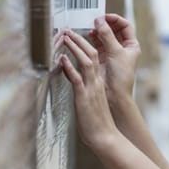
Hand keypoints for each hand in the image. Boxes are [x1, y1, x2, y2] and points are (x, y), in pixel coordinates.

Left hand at [58, 30, 117, 148]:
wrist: (106, 138)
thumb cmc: (98, 123)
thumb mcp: (90, 102)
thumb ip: (84, 90)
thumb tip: (75, 82)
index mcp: (98, 82)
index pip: (93, 58)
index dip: (84, 45)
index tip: (74, 36)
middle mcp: (96, 82)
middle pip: (90, 54)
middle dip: (79, 40)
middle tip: (68, 30)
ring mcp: (91, 88)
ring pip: (85, 62)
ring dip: (74, 48)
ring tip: (65, 37)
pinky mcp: (84, 97)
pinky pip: (77, 79)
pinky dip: (69, 67)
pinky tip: (63, 59)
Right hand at [87, 14, 140, 99]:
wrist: (114, 94)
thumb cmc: (121, 77)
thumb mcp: (115, 52)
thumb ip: (107, 35)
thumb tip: (100, 21)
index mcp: (131, 45)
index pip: (125, 26)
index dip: (116, 19)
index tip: (106, 17)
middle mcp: (122, 48)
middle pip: (114, 30)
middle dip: (105, 24)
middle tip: (97, 20)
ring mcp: (112, 53)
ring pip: (105, 36)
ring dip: (98, 31)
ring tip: (91, 27)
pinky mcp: (102, 58)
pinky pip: (97, 44)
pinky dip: (93, 39)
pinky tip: (89, 35)